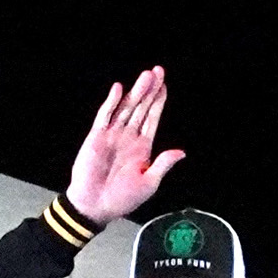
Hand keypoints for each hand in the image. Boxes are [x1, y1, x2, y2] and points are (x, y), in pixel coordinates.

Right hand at [64, 67, 184, 225]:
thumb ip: (163, 164)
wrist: (95, 206)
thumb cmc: (122, 198)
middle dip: (150, 89)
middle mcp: (128, 136)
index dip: (158, 101)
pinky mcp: (97, 136)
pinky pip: (105, 115)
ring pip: (126, 108)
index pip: (152, 118)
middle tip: (158, 71)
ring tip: (146, 75)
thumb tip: (181, 152)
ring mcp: (112, 135)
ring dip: (136, 92)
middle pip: (141, 107)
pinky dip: (112, 102)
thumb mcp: (149, 183)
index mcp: (142, 147)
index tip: (164, 85)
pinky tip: (119, 89)